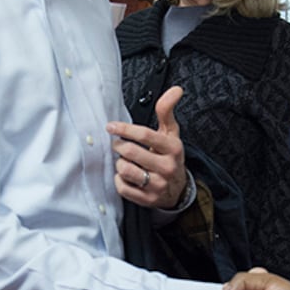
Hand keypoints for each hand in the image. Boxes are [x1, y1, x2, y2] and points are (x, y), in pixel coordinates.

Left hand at [107, 85, 187, 208]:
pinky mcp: (147, 199)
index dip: (124, 129)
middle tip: (118, 145)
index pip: (145, 135)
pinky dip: (120, 180)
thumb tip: (175, 90)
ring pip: (125, 170)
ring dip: (120, 164)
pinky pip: (123, 187)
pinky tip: (126, 176)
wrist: (178, 190)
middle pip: (131, 153)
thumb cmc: (170, 157)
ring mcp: (157, 185)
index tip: (111, 126)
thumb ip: (167, 111)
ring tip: (125, 161)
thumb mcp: (171, 134)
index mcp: (173, 149)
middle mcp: (167, 167)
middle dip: (119, 146)